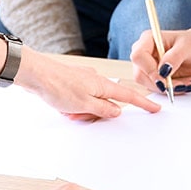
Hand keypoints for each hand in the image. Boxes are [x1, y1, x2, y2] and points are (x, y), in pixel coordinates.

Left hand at [18, 49, 160, 121]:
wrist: (35, 74)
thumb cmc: (58, 86)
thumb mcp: (84, 104)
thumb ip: (103, 110)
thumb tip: (117, 111)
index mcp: (102, 85)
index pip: (128, 96)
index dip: (143, 103)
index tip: (155, 108)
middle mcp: (95, 81)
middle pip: (105, 103)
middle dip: (94, 114)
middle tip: (78, 115)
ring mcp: (83, 81)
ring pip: (90, 104)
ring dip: (80, 112)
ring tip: (66, 110)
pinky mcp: (72, 84)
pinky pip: (79, 101)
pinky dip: (73, 108)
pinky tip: (62, 107)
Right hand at [128, 19, 190, 95]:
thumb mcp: (186, 47)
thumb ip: (174, 57)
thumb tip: (163, 71)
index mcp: (148, 39)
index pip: (138, 56)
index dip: (149, 70)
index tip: (164, 79)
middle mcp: (143, 52)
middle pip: (140, 74)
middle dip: (161, 83)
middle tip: (181, 84)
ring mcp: (146, 65)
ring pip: (148, 84)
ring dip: (168, 88)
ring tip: (186, 83)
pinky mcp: (153, 76)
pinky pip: (156, 88)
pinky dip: (171, 89)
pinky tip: (183, 83)